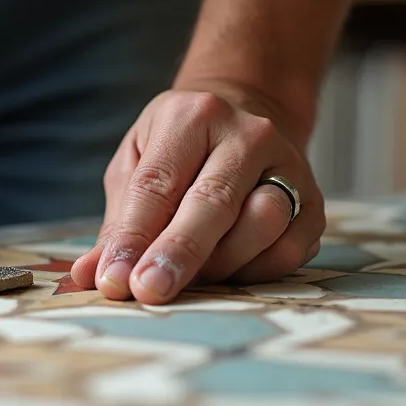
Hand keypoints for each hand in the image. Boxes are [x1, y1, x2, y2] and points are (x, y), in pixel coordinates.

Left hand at [71, 82, 324, 303]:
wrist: (248, 113)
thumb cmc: (179, 149)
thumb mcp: (137, 166)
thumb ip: (118, 223)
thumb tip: (90, 276)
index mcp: (191, 116)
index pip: (158, 184)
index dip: (134, 238)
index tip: (114, 281)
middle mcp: (246, 134)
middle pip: (213, 202)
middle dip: (179, 253)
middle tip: (149, 292)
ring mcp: (288, 164)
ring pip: (261, 224)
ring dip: (221, 262)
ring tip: (195, 272)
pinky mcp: (314, 201)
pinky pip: (289, 250)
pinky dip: (256, 271)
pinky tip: (233, 269)